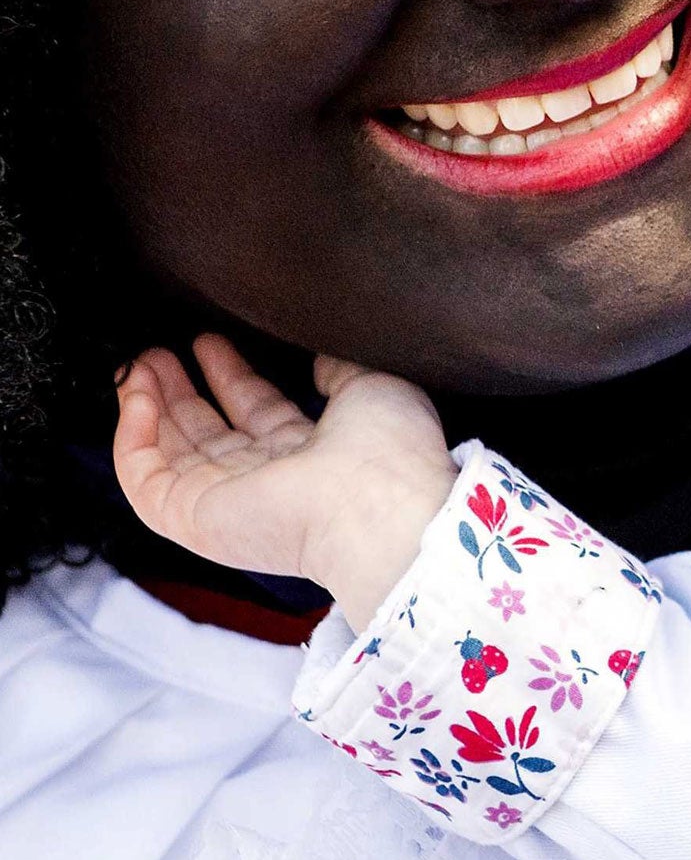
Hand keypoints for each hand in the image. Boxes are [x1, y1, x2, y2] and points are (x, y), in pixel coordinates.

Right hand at [114, 334, 457, 630]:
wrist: (378, 504)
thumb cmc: (389, 450)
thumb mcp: (372, 388)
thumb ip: (341, 370)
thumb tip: (320, 358)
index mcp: (311, 456)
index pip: (259, 413)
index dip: (231, 376)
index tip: (210, 340)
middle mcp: (267, 482)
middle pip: (209, 433)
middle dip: (181, 390)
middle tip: (157, 349)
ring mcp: (227, 504)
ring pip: (171, 454)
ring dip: (148, 406)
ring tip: (136, 363)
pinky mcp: (195, 519)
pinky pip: (146, 481)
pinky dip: (132, 440)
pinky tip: (137, 397)